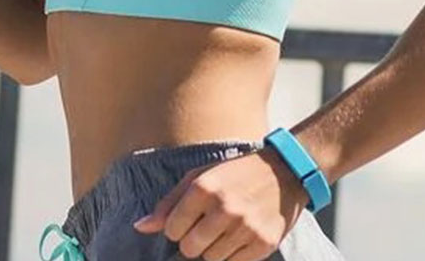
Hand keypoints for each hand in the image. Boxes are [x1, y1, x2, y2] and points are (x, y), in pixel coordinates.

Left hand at [130, 145, 308, 259]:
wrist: (284, 172)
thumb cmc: (235, 173)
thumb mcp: (200, 176)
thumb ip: (169, 203)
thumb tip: (139, 227)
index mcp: (204, 187)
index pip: (172, 230)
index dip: (178, 227)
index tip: (191, 218)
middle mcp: (224, 208)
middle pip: (190, 250)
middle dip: (195, 241)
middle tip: (209, 225)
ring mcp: (245, 227)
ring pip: (211, 260)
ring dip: (215, 248)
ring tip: (227, 228)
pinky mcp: (262, 244)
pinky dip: (234, 254)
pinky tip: (241, 235)